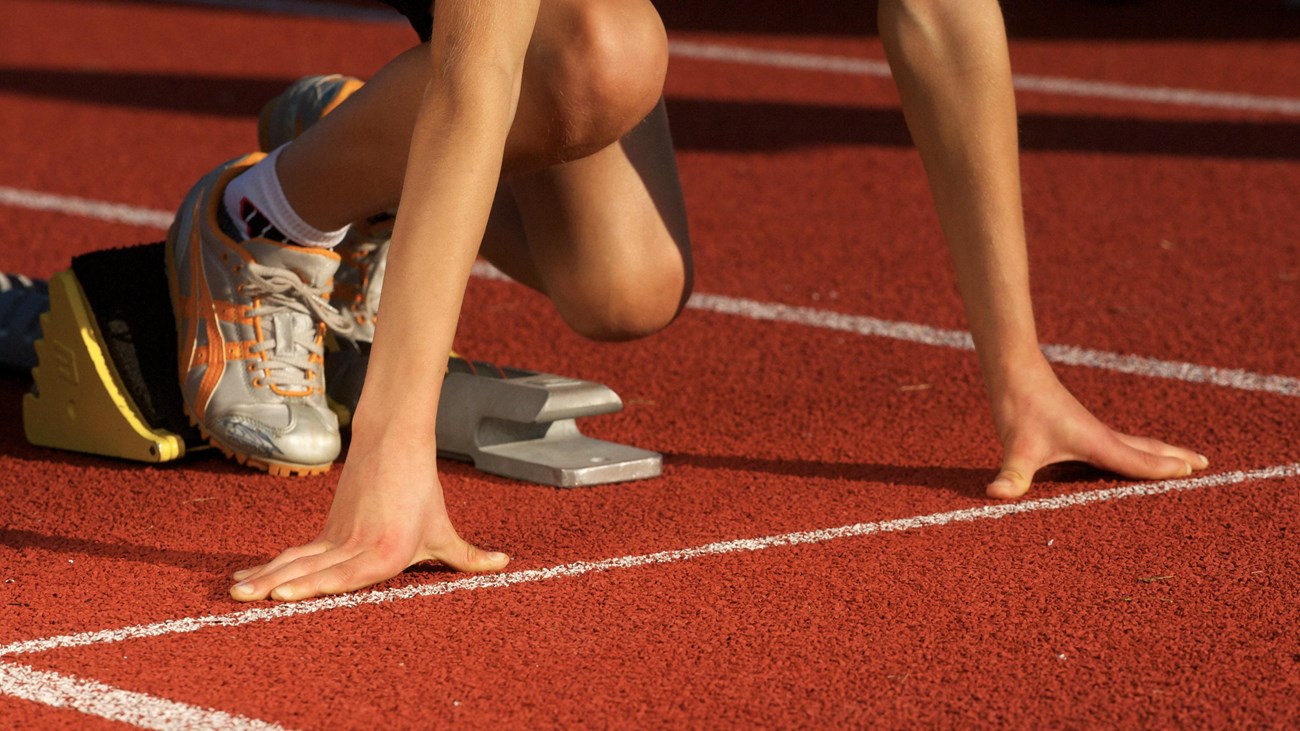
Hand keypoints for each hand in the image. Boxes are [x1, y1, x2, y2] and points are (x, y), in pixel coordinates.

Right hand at [229, 439, 508, 601]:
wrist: (396, 443)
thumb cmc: (422, 491)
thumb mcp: (444, 531)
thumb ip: (469, 557)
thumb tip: (505, 563)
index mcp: (385, 553)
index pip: (344, 576)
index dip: (312, 586)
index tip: (283, 594)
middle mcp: (357, 547)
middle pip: (311, 569)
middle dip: (277, 585)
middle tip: (246, 597)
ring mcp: (338, 537)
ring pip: (297, 560)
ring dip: (265, 575)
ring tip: (236, 590)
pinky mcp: (328, 528)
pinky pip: (297, 552)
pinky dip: (271, 565)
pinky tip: (249, 578)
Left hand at [985, 361, 1209, 498]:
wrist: (1013, 370)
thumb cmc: (1019, 407)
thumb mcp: (1016, 447)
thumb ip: (1012, 475)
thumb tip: (996, 495)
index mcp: (1097, 442)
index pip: (1137, 461)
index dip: (1163, 469)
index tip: (1193, 473)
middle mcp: (1100, 435)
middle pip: (1147, 448)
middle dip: (1175, 457)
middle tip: (1206, 464)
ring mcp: (1090, 429)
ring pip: (1134, 443)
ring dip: (1159, 452)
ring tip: (1180, 459)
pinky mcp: (1078, 425)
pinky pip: (1117, 441)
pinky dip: (1135, 448)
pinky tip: (1128, 452)